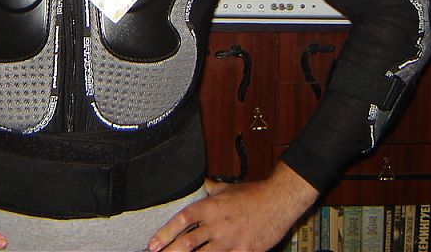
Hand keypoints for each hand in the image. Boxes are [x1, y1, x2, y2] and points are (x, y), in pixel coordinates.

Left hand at [146, 163, 317, 251]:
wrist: (278, 201)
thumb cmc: (253, 194)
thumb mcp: (227, 188)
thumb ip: (209, 189)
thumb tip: (199, 186)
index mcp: (210, 207)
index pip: (182, 221)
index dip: (165, 233)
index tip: (153, 244)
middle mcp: (217, 225)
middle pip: (187, 243)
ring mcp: (230, 241)